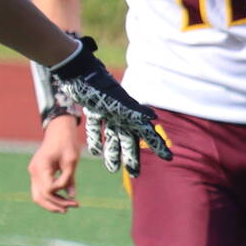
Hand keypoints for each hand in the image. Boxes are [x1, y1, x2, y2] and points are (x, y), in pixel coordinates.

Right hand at [28, 113, 83, 212]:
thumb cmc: (66, 143)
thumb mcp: (72, 161)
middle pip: (39, 197)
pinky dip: (52, 196)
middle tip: (73, 207)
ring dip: (53, 203)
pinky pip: (41, 190)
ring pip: (38, 195)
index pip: (48, 190)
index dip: (60, 196)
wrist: (59, 132)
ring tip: (69, 207)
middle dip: (55, 205)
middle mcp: (34, 171)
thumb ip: (70, 179)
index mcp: (41, 167)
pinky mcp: (38, 173)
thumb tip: (71, 196)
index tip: (74, 195)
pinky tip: (64, 200)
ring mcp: (34, 173)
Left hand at [48, 36, 170, 176]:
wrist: (77, 72)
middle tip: (135, 174)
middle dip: (132, 157)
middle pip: (130, 140)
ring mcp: (108, 112)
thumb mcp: (118, 102)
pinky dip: (96, 139)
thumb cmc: (99, 87)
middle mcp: (121, 115)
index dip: (157, 145)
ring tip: (112, 169)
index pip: (147, 133)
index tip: (168, 157)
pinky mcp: (94, 110)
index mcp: (130, 114)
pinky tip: (94, 151)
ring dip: (113, 153)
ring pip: (113, 137)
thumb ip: (135, 112)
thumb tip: (154, 119)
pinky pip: (97, 128)